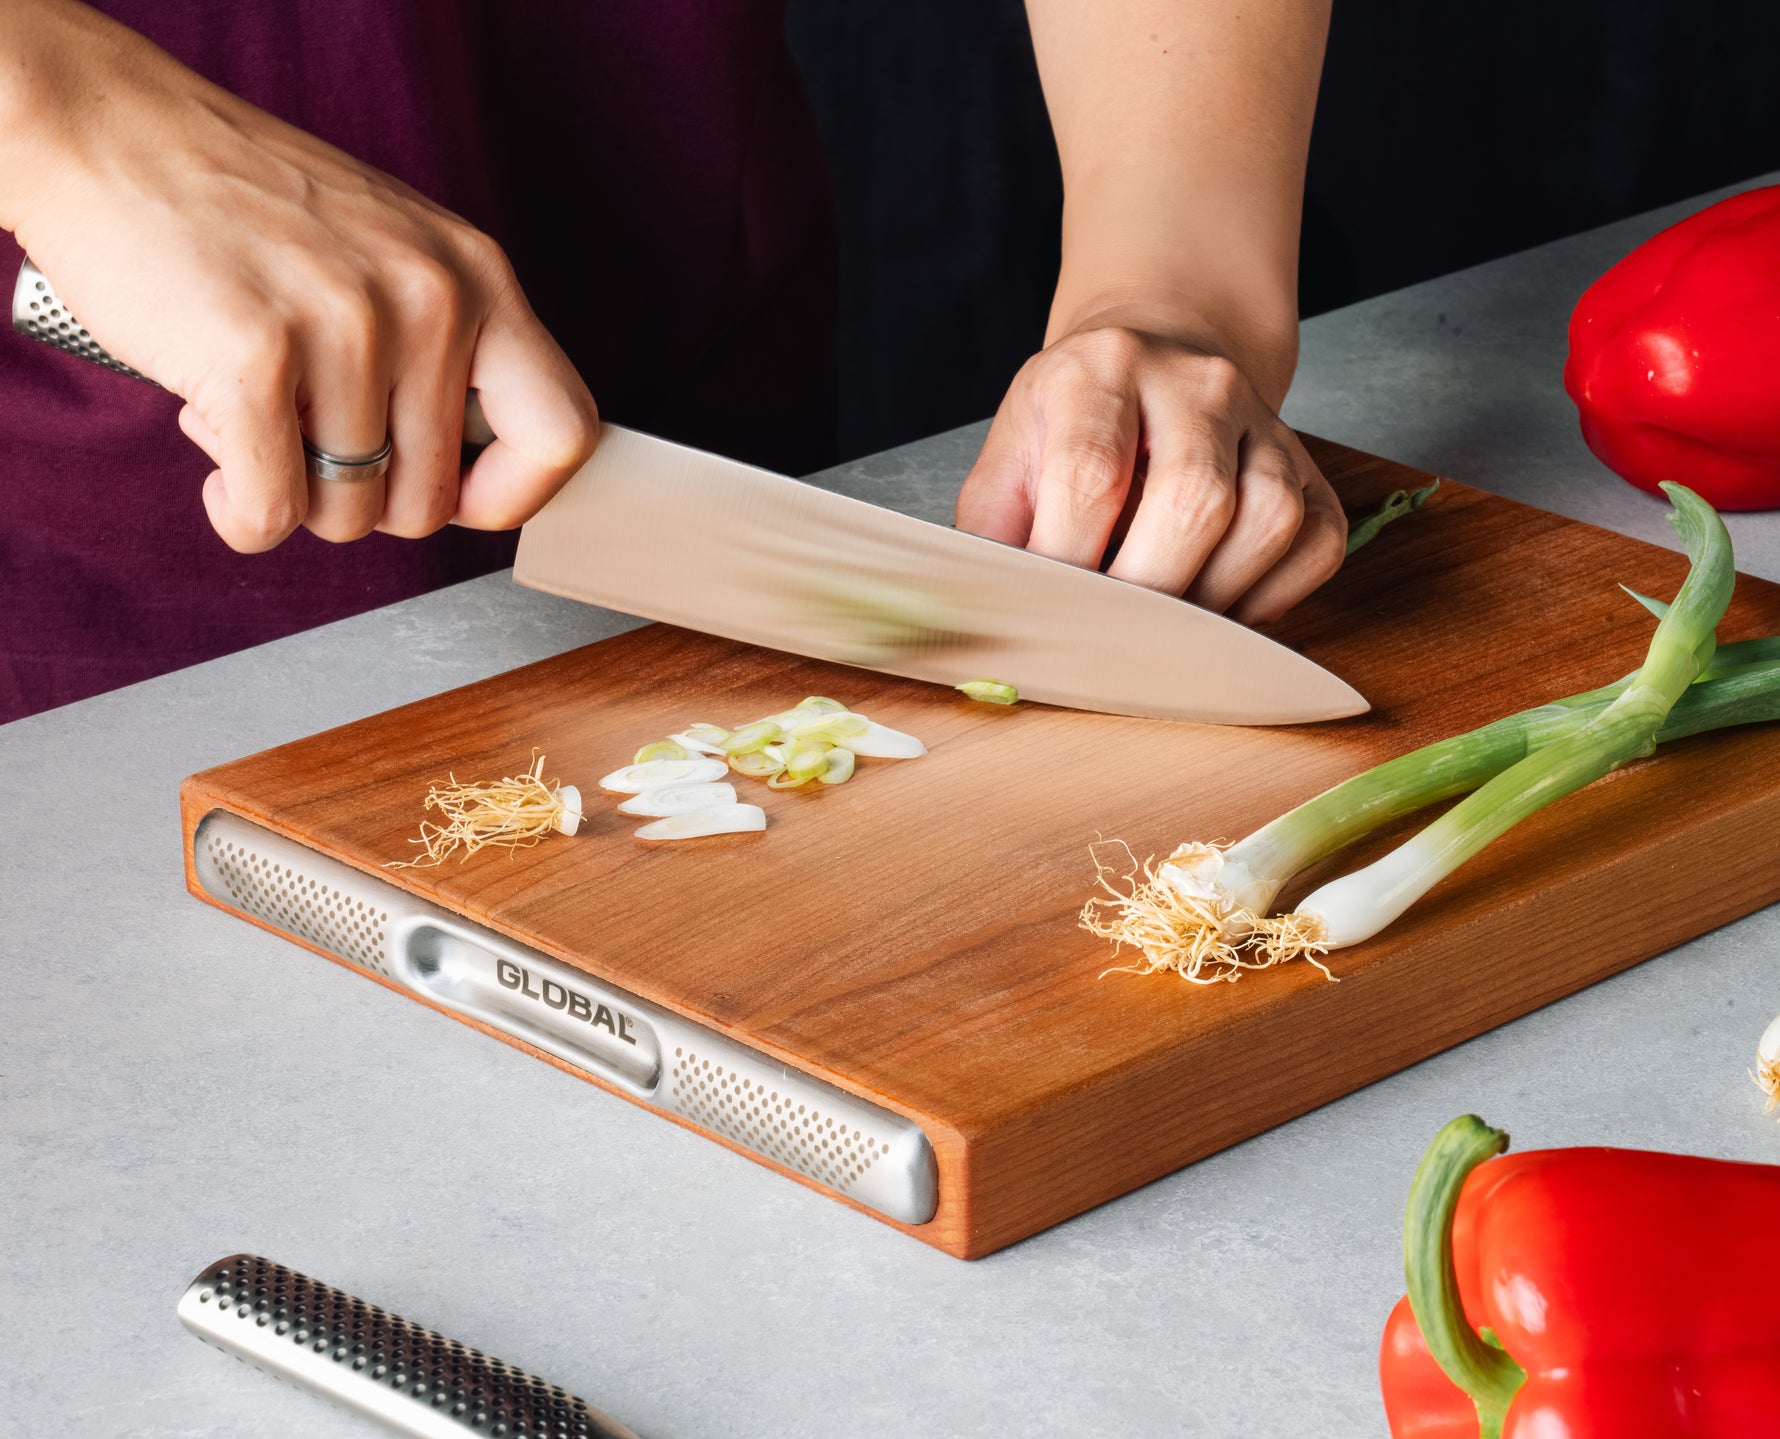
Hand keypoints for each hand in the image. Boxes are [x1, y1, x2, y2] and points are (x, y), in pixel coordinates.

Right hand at [0, 0, 597, 551]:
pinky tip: (218, 458)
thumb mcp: (393, 251)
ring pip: (349, 515)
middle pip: (433, 501)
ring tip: (255, 415)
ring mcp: (346, 327)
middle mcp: (429, 298)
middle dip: (367, 500)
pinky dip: (239, 512)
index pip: (564, 433)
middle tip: (314, 444)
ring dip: (293, 493)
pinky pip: (271, 513)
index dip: (513, 493)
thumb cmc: (248, 206)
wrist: (110, 132)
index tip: (459, 494)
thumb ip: (449, 348)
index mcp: (478, 276)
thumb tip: (480, 479)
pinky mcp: (253, 358)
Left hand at [956, 325, 1345, 624]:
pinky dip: (1270, 596)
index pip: (1091, 476)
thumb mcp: (1010, 458)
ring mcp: (1263, 421)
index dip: (1068, 563)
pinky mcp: (1308, 465)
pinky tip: (1218, 603)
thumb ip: (992, 534)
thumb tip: (990, 620)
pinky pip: (1315, 543)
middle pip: (1193, 502)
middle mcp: (1195, 383)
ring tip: (1164, 622)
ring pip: (1269, 520)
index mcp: (1102, 369)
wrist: (1152, 364)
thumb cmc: (1073, 427)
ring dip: (1213, 597)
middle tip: (1110, 635)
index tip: (1050, 616)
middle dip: (1146, 592)